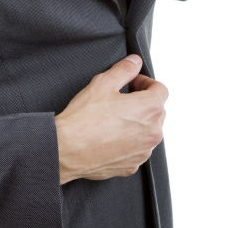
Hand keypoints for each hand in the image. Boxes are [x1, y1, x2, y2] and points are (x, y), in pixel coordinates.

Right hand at [54, 55, 167, 183]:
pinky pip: (136, 149)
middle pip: (157, 111)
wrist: (67, 149)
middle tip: (122, 98)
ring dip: (137, 123)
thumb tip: (134, 62)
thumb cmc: (84, 118)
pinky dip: (128, 142)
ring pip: (148, 132)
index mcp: (149, 109)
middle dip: (143, 102)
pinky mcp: (132, 165)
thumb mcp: (103, 83)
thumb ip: (124, 69)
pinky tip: (110, 136)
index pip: (161, 89)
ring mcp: (143, 152)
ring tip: (114, 118)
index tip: (132, 83)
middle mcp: (153, 132)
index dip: (145, 82)